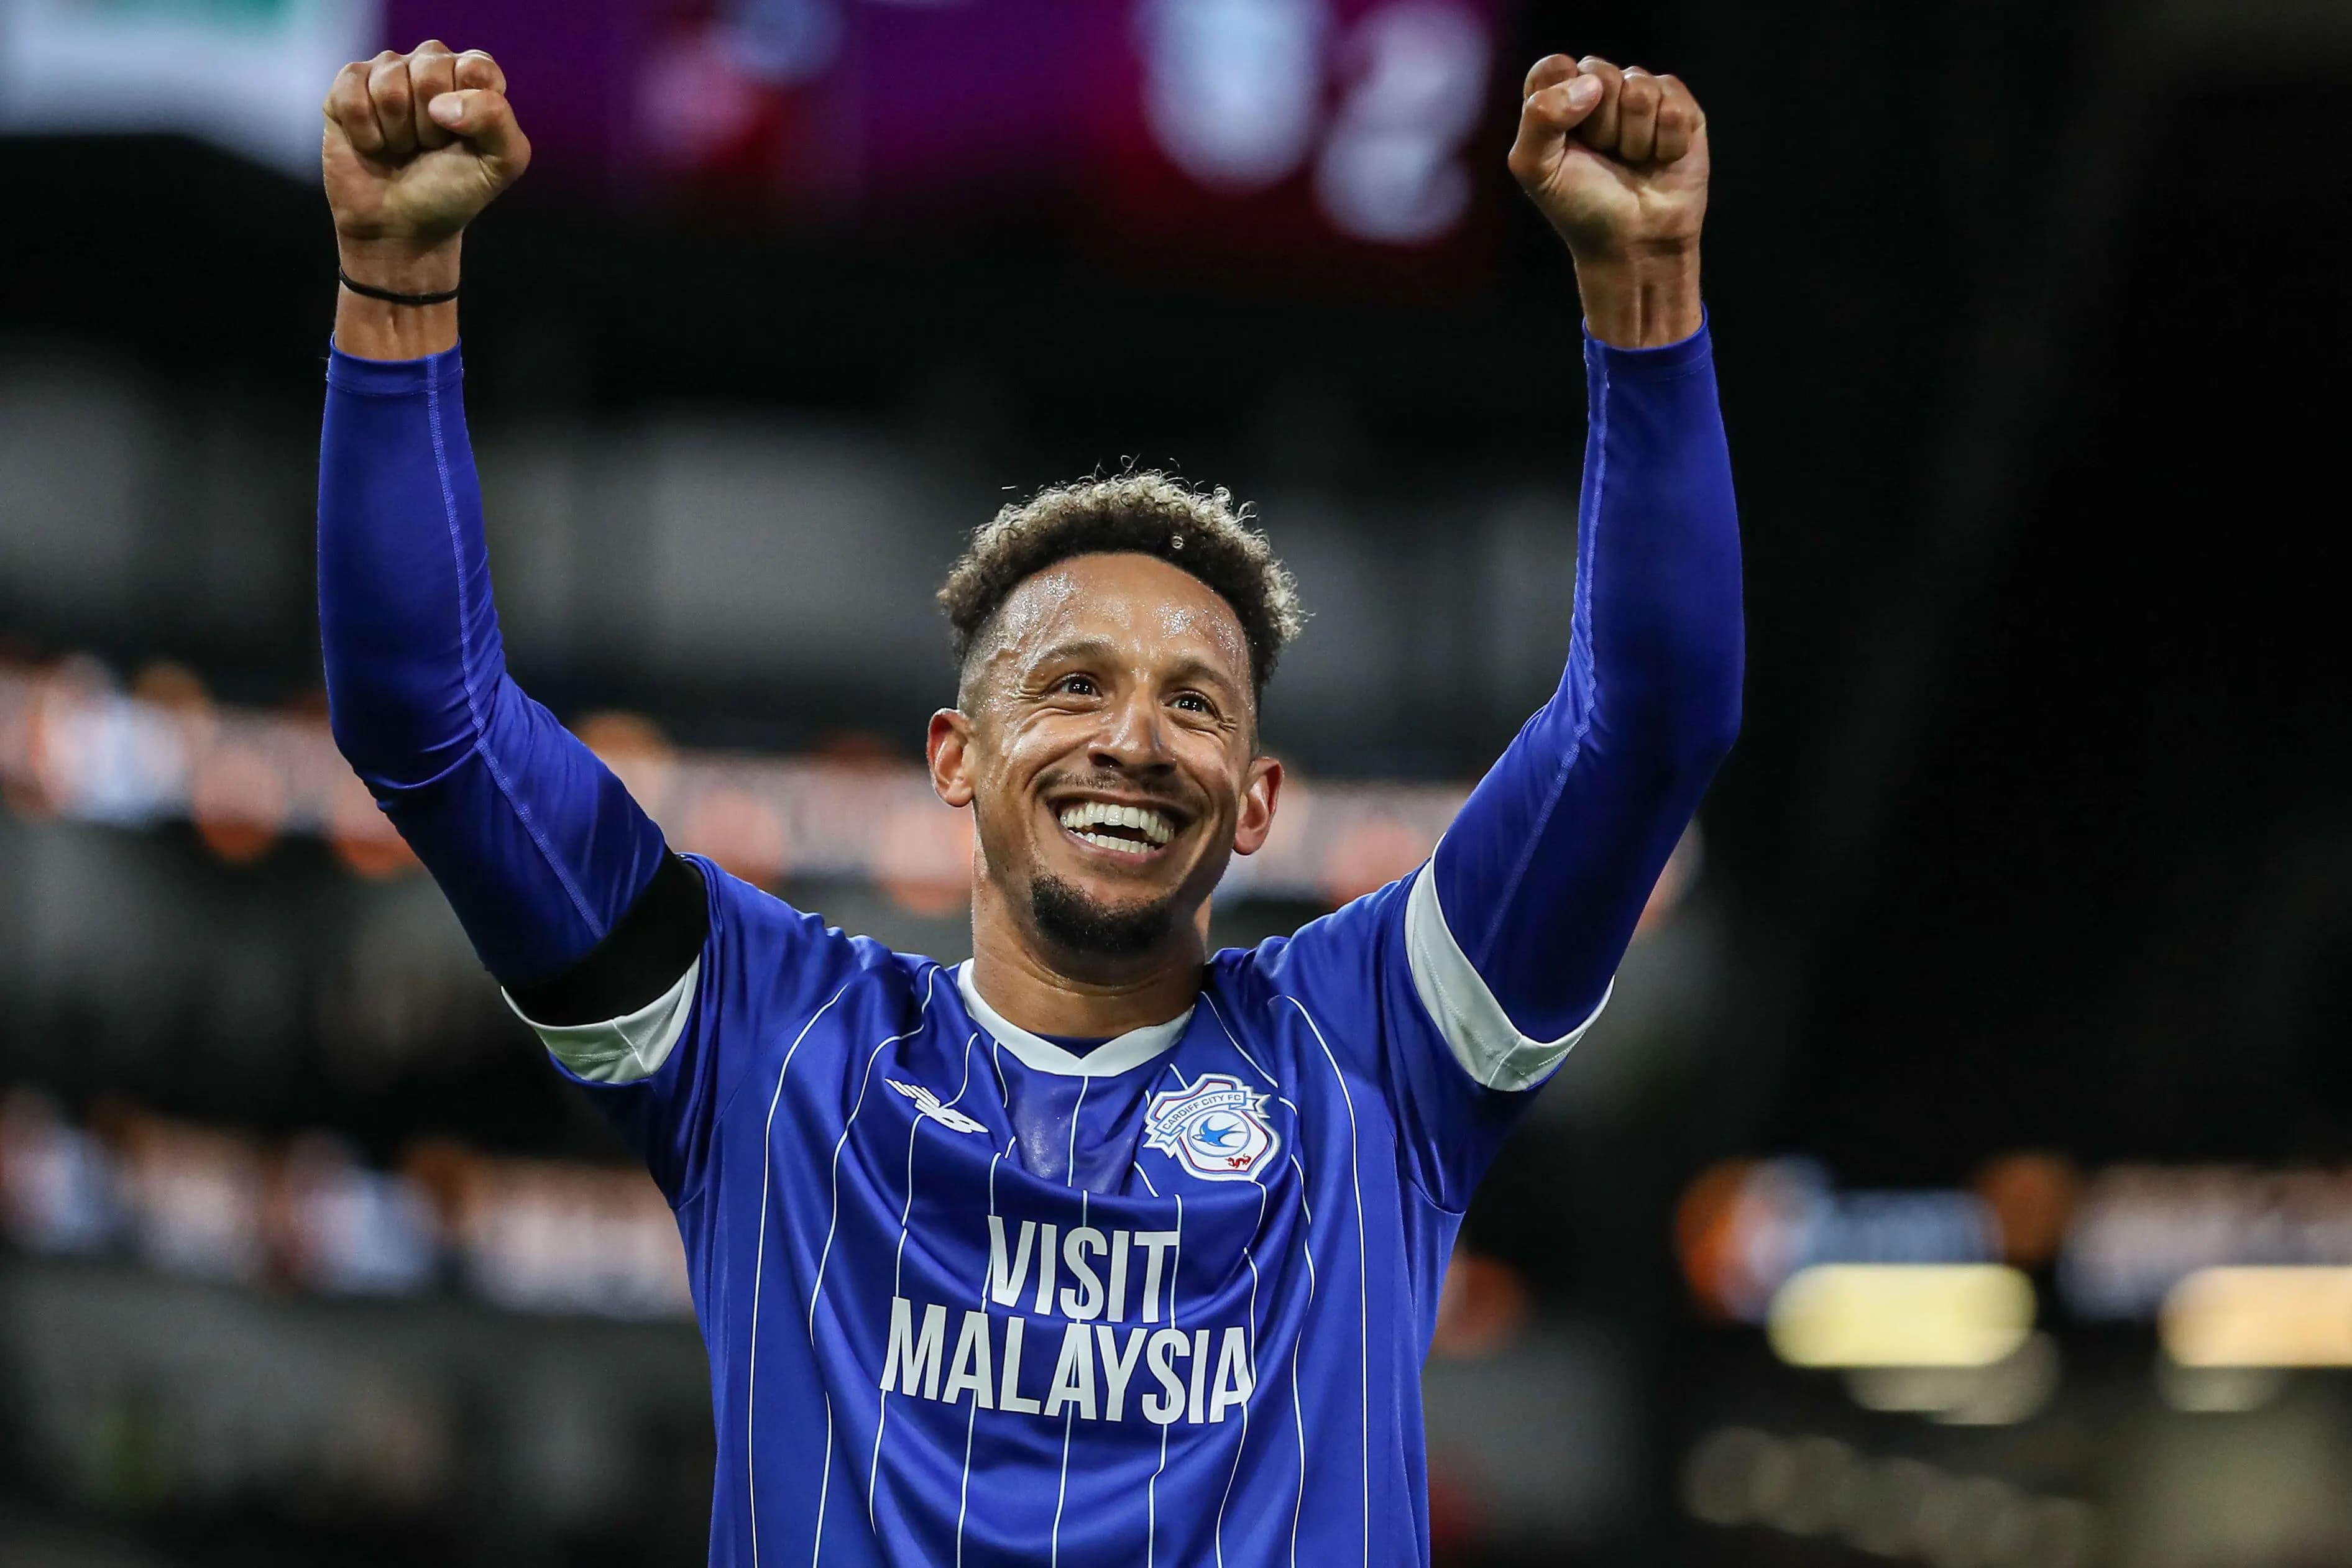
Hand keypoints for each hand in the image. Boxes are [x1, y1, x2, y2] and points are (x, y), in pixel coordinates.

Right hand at [322, 42, 528, 279]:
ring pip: (390, 83)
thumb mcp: (501, 164)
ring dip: (398, 131)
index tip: (464, 138)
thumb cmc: (454, 190)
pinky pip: (352, 91)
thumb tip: (441, 104)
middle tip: (429, 146)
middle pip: (431, 70)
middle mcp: (429, 66)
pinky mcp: (347, 88)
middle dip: (431, 123)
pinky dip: (365, 131)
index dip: (470, 107)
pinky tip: (373, 145)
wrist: (401, 225)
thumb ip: (498, 121)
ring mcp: (386, 73)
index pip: (476, 66)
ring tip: (402, 147)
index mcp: (472, 78)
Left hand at [1508, 55, 1706, 346]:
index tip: (1567, 140)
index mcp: (1557, 98)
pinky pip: (1674, 104)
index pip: (1555, 66)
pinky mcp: (1680, 108)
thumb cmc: (1580, 206)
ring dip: (1634, 138)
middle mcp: (1599, 90)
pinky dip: (1666, 143)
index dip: (1562, 101)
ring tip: (1632, 161)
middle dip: (1600, 125)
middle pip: (1599, 72)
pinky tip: (1660, 160)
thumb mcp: (1536, 168)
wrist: (1633, 243)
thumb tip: (1591, 84)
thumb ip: (1539, 116)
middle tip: (1603, 156)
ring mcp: (1641, 96)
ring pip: (1639, 88)